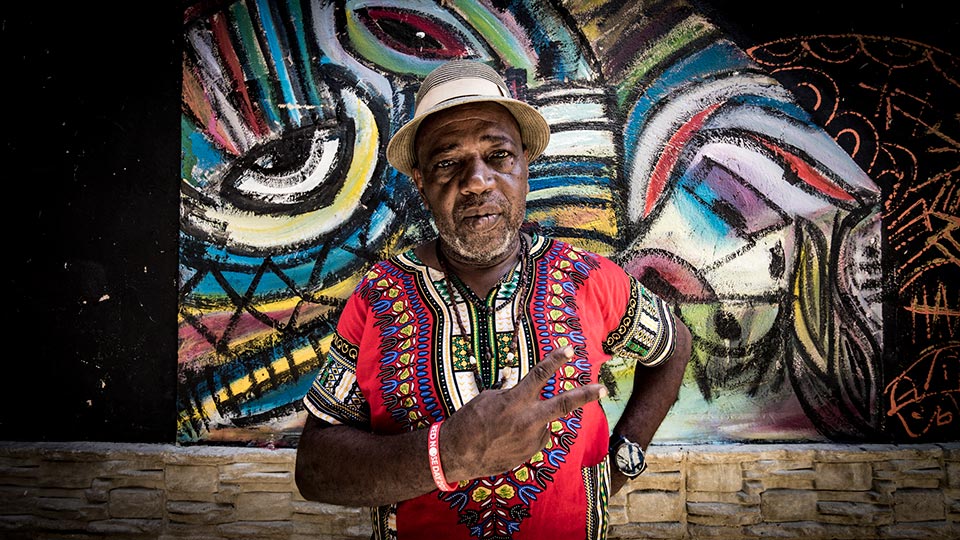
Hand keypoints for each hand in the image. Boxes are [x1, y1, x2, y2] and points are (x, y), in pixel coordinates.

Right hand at [439, 346, 607, 481]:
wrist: (456, 455)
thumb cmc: (469, 421)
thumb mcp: (488, 399)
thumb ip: (514, 397)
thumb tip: (529, 400)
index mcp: (514, 401)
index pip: (539, 375)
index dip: (555, 360)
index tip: (570, 349)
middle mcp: (527, 421)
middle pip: (563, 405)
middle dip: (585, 396)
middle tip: (602, 389)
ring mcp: (530, 440)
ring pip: (543, 423)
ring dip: (532, 421)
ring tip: (505, 429)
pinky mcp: (529, 454)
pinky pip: (535, 438)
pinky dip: (526, 435)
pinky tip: (507, 439)